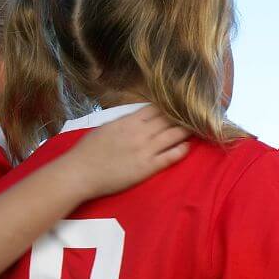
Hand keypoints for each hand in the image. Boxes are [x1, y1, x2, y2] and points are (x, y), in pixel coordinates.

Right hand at [62, 107, 190, 200]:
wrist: (80, 173)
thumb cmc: (88, 150)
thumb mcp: (107, 127)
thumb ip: (126, 121)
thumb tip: (139, 116)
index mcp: (129, 121)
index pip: (157, 108)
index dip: (171, 106)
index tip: (180, 105)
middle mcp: (141, 132)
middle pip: (170, 119)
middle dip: (184, 116)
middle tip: (197, 115)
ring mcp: (146, 149)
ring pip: (174, 135)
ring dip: (187, 130)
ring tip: (198, 128)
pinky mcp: (148, 167)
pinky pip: (171, 156)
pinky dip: (182, 150)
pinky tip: (188, 146)